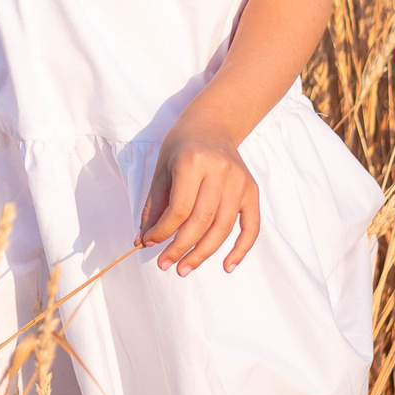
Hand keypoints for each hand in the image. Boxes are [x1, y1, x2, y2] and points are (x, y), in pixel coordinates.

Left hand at [138, 119, 261, 275]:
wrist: (212, 125)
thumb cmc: (181, 147)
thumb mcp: (161, 169)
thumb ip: (153, 206)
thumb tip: (143, 240)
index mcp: (193, 162)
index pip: (179, 208)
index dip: (163, 231)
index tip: (149, 244)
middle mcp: (220, 172)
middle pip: (202, 221)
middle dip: (181, 248)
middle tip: (166, 266)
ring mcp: (240, 182)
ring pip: (224, 227)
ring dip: (204, 253)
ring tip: (185, 268)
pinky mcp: (252, 191)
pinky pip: (251, 226)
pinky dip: (241, 249)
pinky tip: (227, 266)